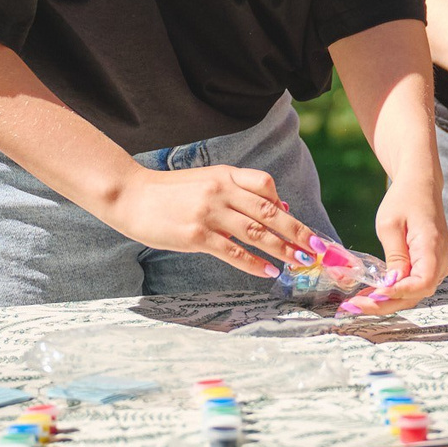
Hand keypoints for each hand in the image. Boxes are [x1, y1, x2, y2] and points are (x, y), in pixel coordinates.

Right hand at [99, 164, 324, 279]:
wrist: (130, 195)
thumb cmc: (169, 192)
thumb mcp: (204, 181)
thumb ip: (236, 191)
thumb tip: (277, 207)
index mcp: (224, 174)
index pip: (265, 185)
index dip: (286, 206)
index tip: (300, 226)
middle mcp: (220, 190)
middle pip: (269, 212)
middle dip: (297, 232)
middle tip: (317, 249)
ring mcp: (208, 213)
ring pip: (256, 233)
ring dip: (282, 250)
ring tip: (300, 263)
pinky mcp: (195, 235)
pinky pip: (232, 251)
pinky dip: (254, 263)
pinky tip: (268, 271)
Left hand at [344, 181, 447, 315]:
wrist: (420, 185)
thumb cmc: (404, 199)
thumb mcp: (390, 225)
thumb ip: (394, 257)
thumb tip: (391, 285)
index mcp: (433, 246)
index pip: (423, 282)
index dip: (399, 293)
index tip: (374, 295)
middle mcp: (442, 260)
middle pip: (416, 293)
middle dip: (385, 303)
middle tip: (354, 306)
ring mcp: (439, 264)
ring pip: (415, 292)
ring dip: (388, 300)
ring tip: (358, 302)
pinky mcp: (431, 264)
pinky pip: (414, 284)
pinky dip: (394, 291)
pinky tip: (373, 292)